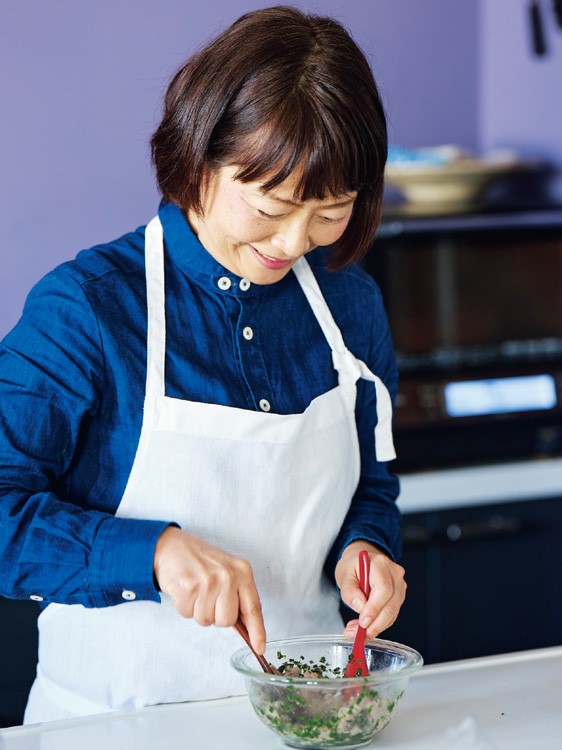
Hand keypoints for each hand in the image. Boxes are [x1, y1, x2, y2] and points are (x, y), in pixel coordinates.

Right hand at [153, 527, 265, 653]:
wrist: (172, 546)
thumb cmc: (200, 560)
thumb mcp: (227, 570)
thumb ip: (238, 594)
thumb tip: (247, 627)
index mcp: (242, 571)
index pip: (253, 607)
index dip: (257, 631)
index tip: (260, 647)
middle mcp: (228, 576)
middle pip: (226, 621)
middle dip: (215, 615)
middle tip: (207, 595)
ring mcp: (208, 582)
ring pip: (206, 621)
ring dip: (197, 610)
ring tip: (196, 590)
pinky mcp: (188, 587)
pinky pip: (187, 614)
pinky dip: (184, 606)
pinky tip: (185, 590)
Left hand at [335, 540, 405, 640]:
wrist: (362, 560)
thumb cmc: (353, 565)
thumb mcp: (344, 574)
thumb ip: (350, 590)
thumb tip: (360, 607)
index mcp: (380, 564)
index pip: (383, 589)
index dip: (374, 608)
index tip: (363, 622)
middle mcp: (395, 574)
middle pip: (391, 604)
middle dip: (375, 624)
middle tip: (358, 635)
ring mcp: (399, 585)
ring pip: (392, 612)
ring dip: (375, 627)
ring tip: (356, 633)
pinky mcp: (399, 597)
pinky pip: (391, 614)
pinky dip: (378, 624)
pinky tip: (364, 627)